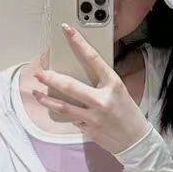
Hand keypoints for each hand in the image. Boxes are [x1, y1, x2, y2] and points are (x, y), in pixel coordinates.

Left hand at [32, 25, 152, 154]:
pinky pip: (71, 118)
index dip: (79, 43)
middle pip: (70, 86)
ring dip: (47, 100)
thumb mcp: (119, 91)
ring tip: (36, 93)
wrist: (136, 140)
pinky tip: (58, 109)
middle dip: (51, 78)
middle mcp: (102, 99)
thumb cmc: (128, 112)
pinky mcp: (87, 129)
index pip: (93, 58)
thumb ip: (101, 83)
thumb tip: (78, 74)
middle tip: (39, 73)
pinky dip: (65, 113)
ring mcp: (93, 116)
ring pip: (63, 106)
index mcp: (112, 84)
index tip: (67, 31)